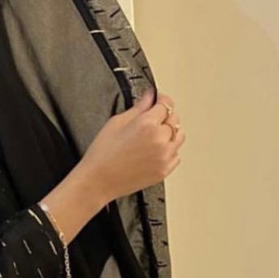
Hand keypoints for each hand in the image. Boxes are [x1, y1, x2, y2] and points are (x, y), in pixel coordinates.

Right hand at [78, 88, 184, 204]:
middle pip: (175, 119)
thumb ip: (138, 107)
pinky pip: (176, 155)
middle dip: (165, 115)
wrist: (99, 180)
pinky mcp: (164, 170)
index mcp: (148, 124)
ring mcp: (164, 156)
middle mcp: (160, 140)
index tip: (158, 99)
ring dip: (171, 132)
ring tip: (155, 134)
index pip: (167, 104)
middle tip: (153, 117)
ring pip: (179, 137)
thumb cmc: (103, 154)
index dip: (162, 99)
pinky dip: (169, 150)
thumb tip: (149, 96)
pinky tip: (155, 149)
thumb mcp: (117, 122)